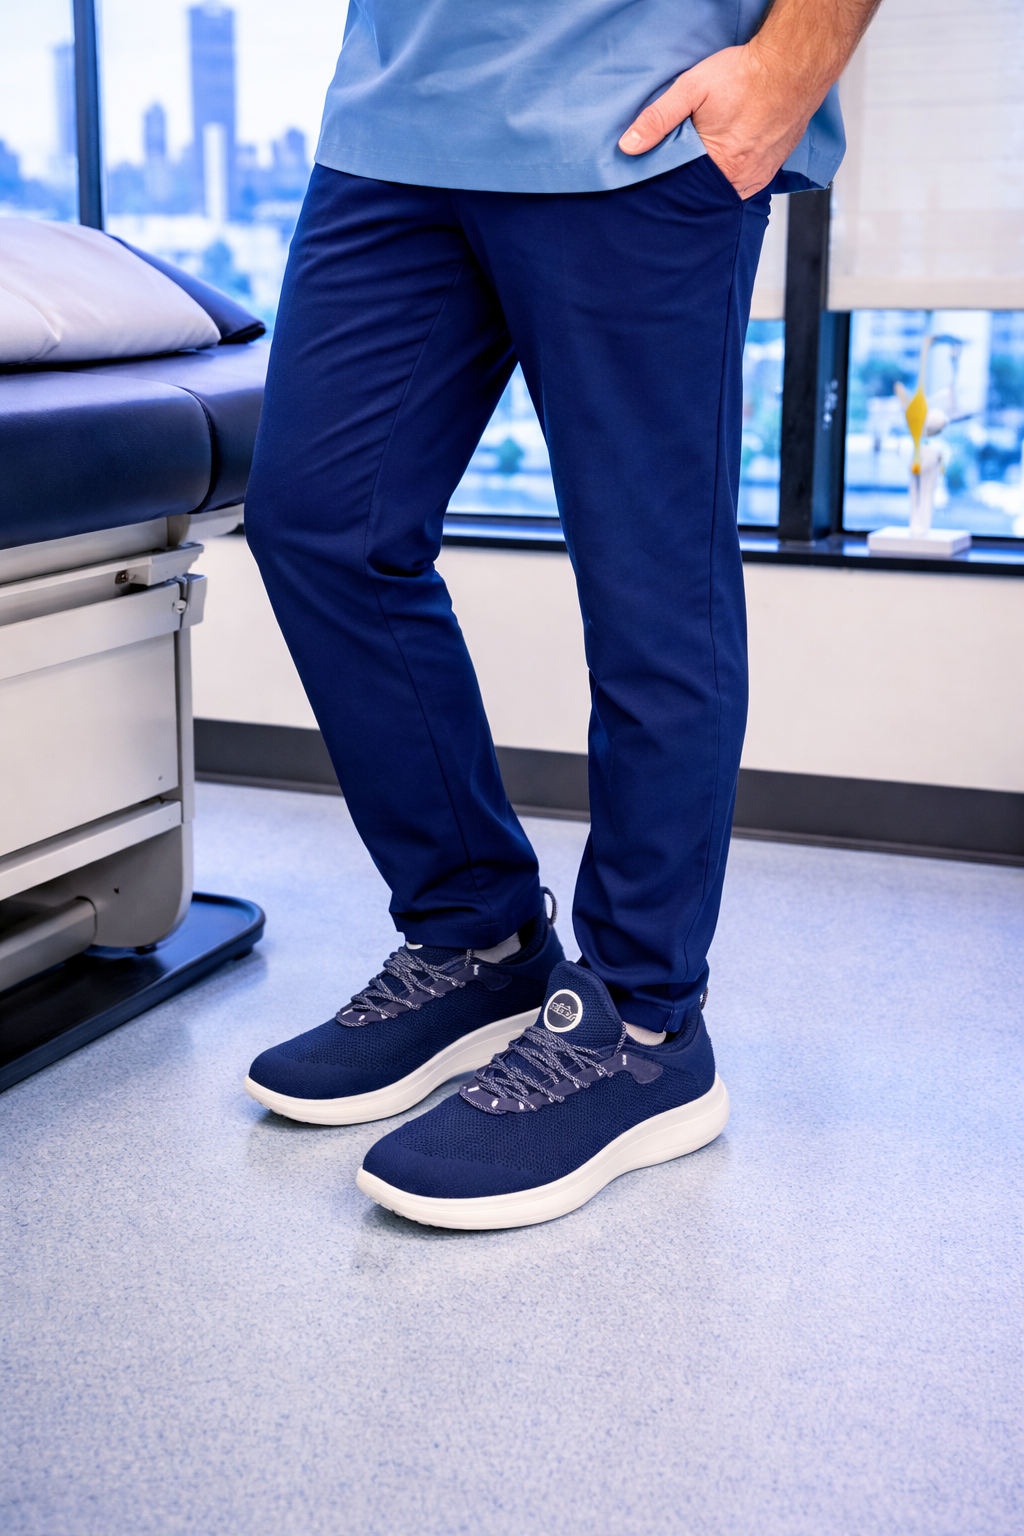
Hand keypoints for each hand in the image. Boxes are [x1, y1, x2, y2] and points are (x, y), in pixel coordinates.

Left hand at [618, 43, 813, 198]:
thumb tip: (629, 145)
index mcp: (720, 166)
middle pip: (703, 193)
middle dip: (688, 183)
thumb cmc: (746, 74)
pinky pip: (744, 185)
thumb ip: (658, 119)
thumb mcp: (692, 89)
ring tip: (701, 162)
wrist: (793, 64)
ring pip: (723, 191)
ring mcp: (758, 177)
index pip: (681, 189)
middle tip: (681, 163)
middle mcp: (741, 179)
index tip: (658, 172)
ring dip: (710, 181)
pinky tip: (721, 163)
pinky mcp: (770, 170)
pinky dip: (729, 178)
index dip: (668, 181)